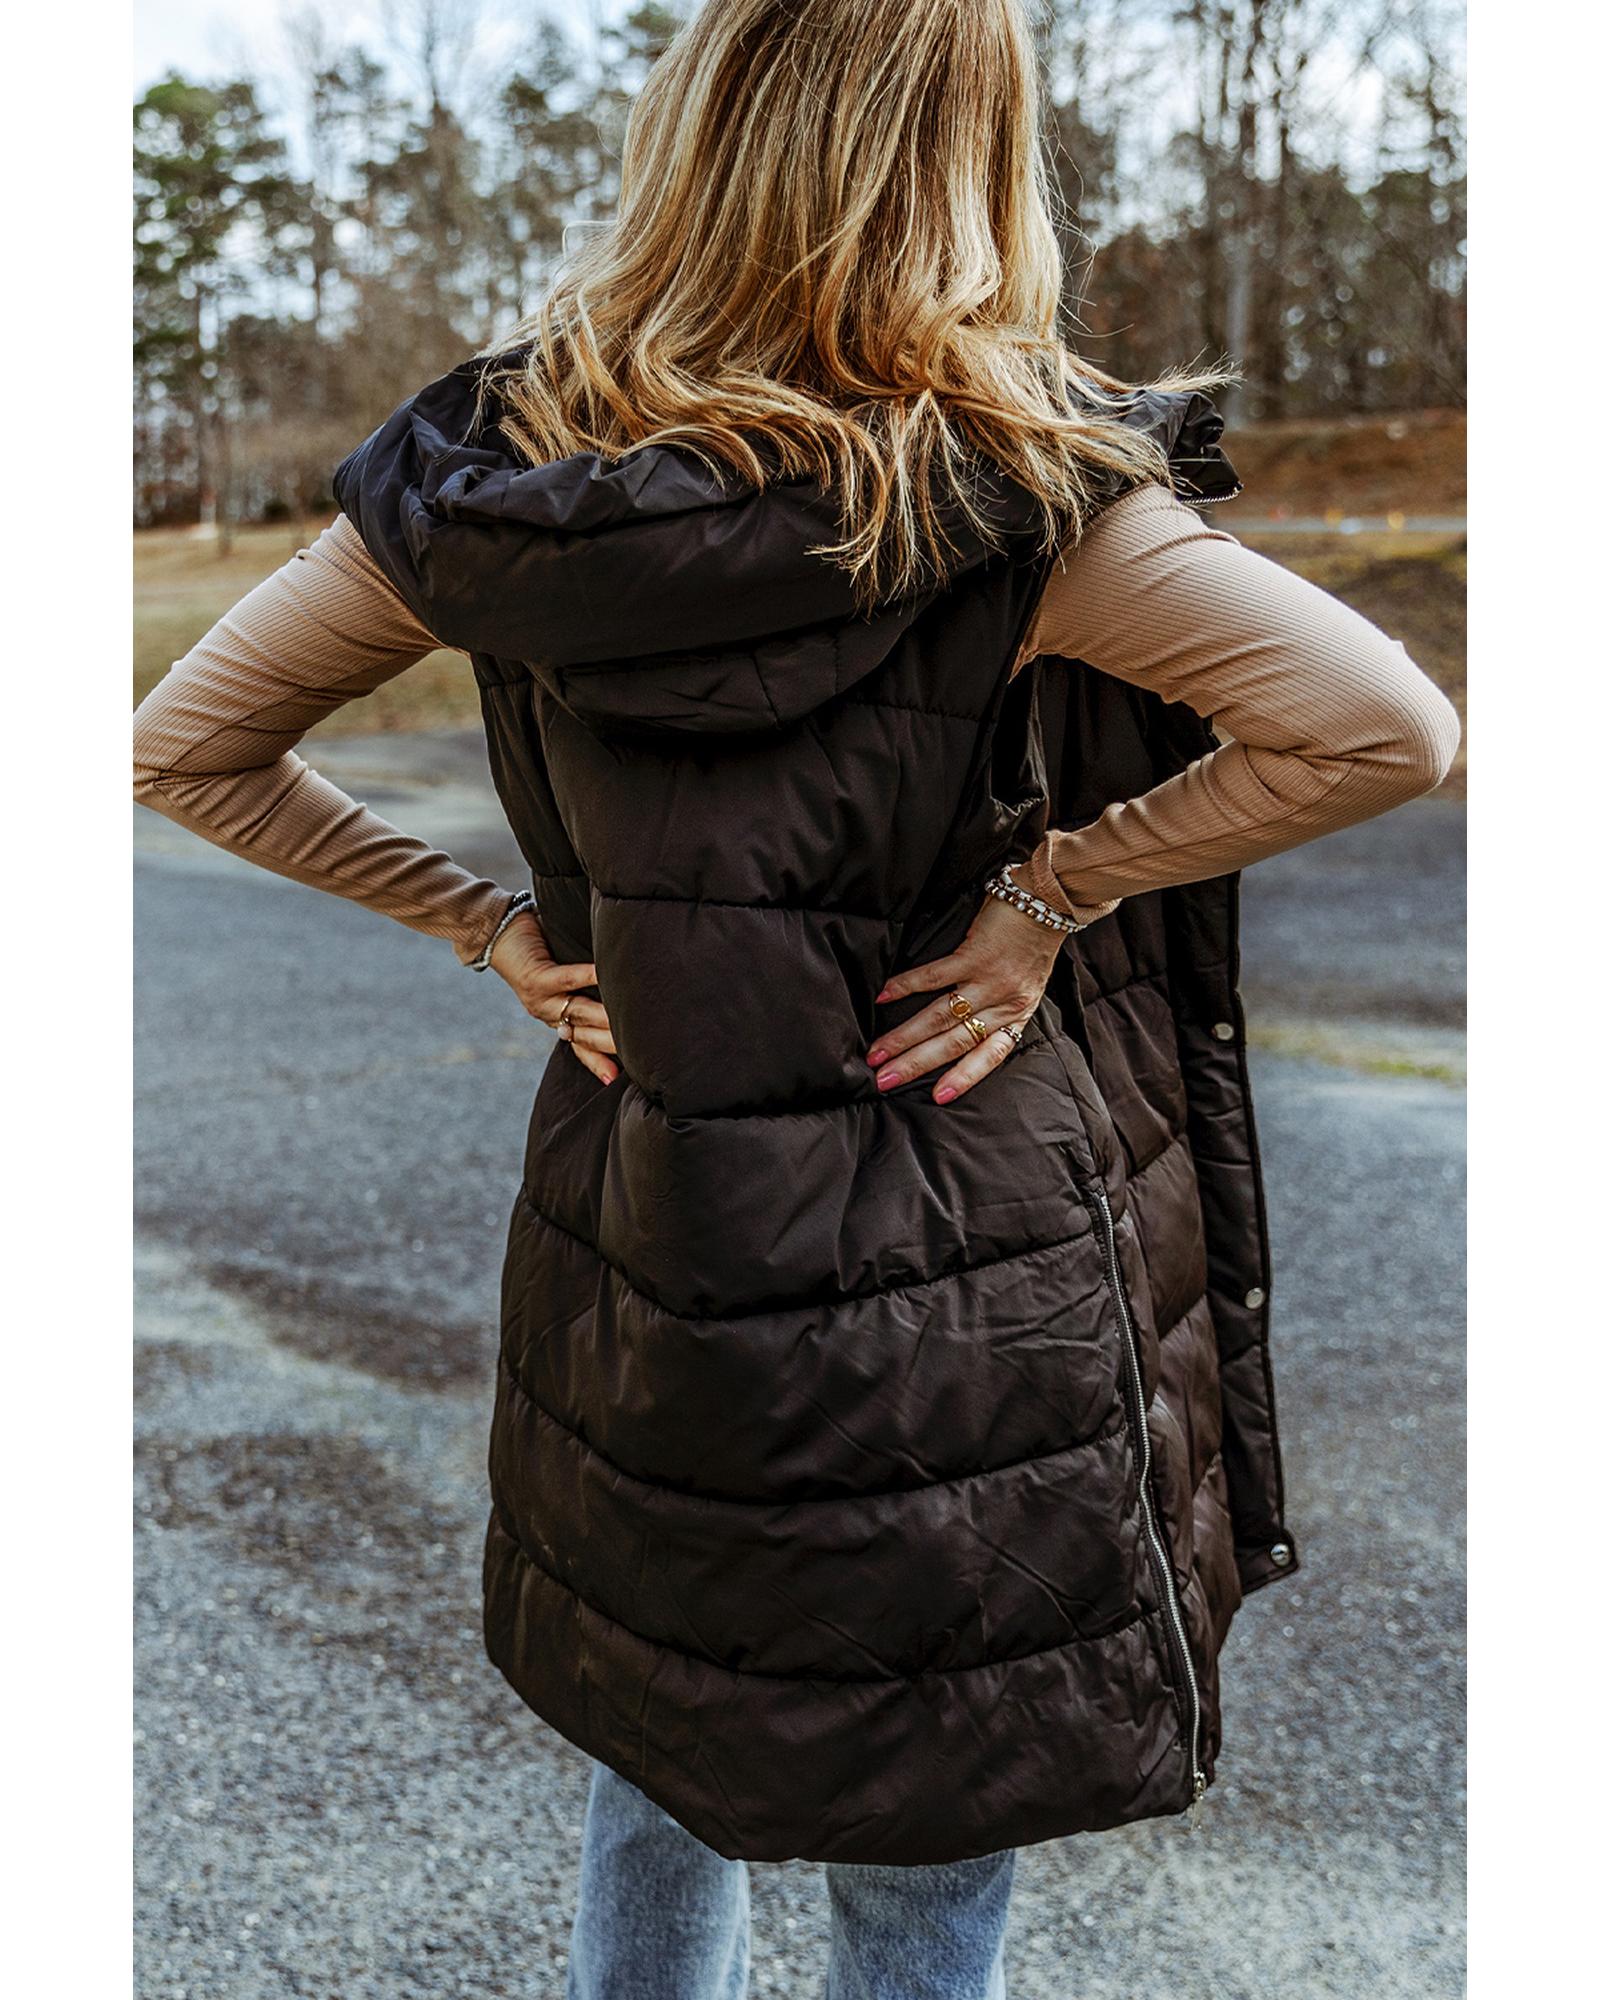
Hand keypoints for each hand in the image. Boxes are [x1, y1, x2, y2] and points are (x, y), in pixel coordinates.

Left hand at [490, 910, 618, 1085]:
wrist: (495, 933)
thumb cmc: (541, 949)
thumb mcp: (567, 976)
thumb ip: (591, 989)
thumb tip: (624, 989)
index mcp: (559, 1020)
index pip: (584, 1050)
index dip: (601, 1064)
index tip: (621, 1077)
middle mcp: (550, 1016)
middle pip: (586, 1037)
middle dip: (613, 1043)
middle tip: (642, 1048)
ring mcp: (541, 1001)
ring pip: (579, 1013)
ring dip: (605, 1017)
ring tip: (631, 1019)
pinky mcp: (534, 980)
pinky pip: (566, 980)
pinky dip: (587, 976)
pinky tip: (604, 973)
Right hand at [867, 895, 1064, 1105]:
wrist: (1050, 903)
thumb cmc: (1035, 944)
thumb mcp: (1027, 986)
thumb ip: (1000, 1008)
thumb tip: (962, 1028)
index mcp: (1016, 1015)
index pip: (989, 1056)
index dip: (964, 1077)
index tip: (939, 1097)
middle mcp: (1002, 1002)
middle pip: (954, 1042)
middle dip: (916, 1064)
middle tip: (886, 1080)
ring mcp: (987, 980)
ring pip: (940, 1016)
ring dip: (905, 1037)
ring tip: (878, 1052)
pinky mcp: (974, 954)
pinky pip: (935, 976)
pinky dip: (906, 986)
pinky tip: (884, 997)